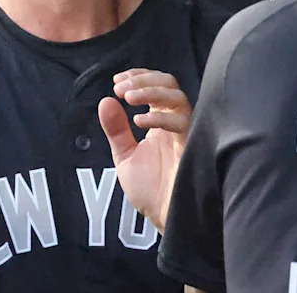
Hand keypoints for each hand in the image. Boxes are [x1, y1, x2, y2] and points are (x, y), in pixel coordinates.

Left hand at [98, 69, 191, 232]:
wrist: (165, 220)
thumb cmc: (152, 191)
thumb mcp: (125, 156)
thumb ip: (116, 130)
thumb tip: (105, 101)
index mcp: (160, 121)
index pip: (156, 85)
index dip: (138, 76)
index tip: (117, 81)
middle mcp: (174, 123)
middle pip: (169, 83)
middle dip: (143, 80)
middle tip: (120, 89)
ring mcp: (184, 134)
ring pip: (177, 97)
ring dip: (151, 91)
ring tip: (128, 98)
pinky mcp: (191, 147)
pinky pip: (181, 122)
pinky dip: (159, 117)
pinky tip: (139, 121)